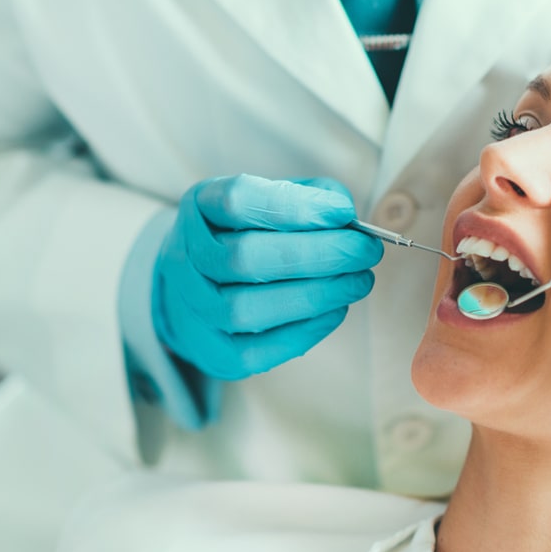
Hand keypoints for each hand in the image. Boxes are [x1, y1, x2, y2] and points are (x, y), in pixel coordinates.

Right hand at [152, 175, 382, 379]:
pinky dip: (304, 331)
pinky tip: (336, 310)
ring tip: (359, 282)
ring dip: (315, 295)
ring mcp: (192, 307)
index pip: (237, 201)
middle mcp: (184, 256)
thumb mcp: (280, 200)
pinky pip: (255, 349)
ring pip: (244, 308)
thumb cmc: (256, 235)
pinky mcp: (212, 351)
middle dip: (317, 256)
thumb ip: (315, 200)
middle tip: (366, 252)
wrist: (207, 287)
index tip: (343, 214)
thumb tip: (348, 219)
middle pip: (244, 258)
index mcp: (201, 206)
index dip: (294, 208)